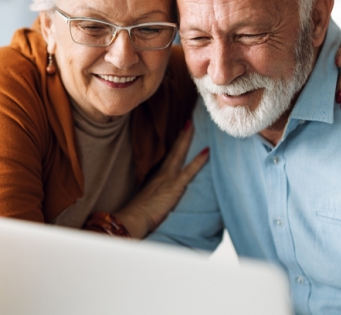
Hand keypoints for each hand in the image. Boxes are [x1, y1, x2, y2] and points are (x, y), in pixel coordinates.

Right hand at [113, 121, 208, 237]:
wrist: (133, 218)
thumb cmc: (138, 213)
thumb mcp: (147, 199)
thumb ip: (154, 193)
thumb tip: (157, 193)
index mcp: (156, 176)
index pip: (168, 157)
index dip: (175, 146)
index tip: (180, 133)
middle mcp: (162, 174)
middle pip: (174, 150)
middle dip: (181, 136)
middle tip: (188, 121)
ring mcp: (168, 178)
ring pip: (179, 154)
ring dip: (186, 139)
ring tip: (192, 124)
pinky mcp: (174, 187)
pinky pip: (189, 171)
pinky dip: (198, 160)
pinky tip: (207, 151)